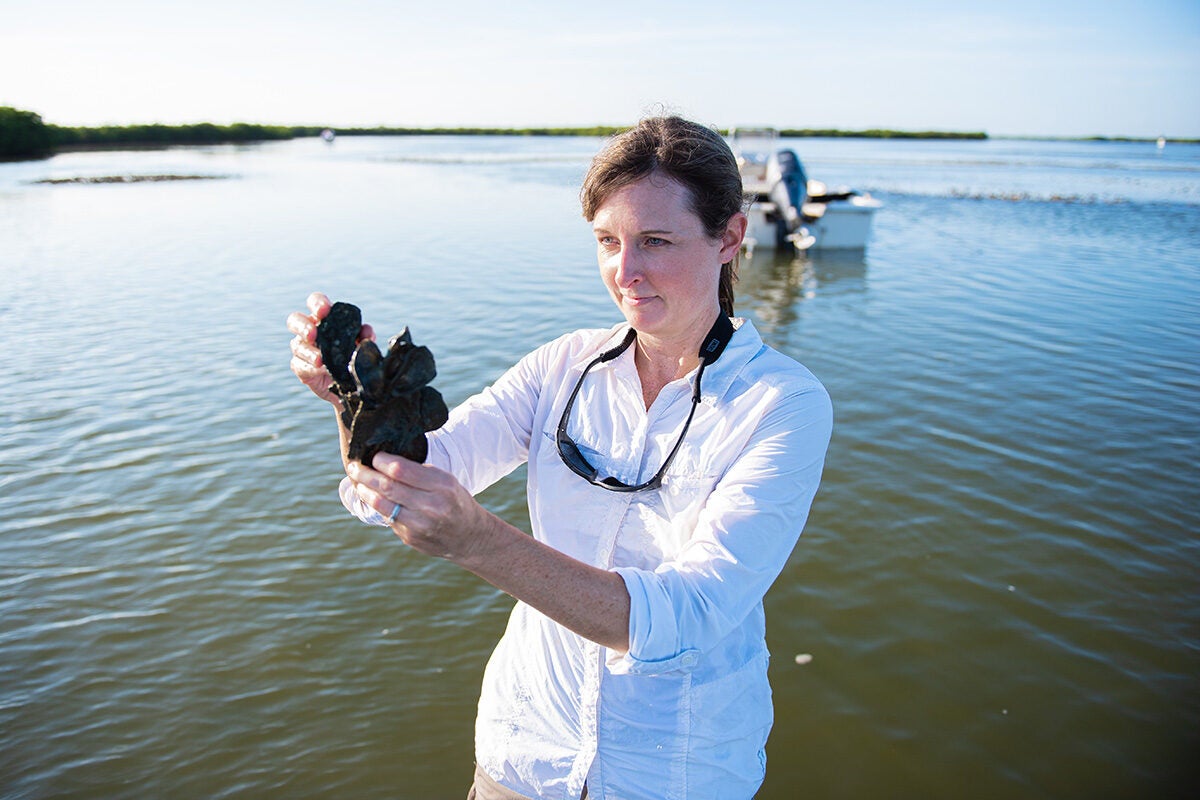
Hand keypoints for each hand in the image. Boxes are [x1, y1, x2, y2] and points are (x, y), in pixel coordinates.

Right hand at [287, 291, 373, 407]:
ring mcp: (302, 349)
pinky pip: (299, 365)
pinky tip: (319, 370)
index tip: (325, 310)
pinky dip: (310, 367)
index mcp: (325, 319)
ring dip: (309, 352)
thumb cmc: (352, 356)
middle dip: (303, 326)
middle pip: (295, 320)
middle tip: (313, 334)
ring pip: (297, 345)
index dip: (317, 303)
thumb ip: (364, 335)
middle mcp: (310, 331)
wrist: (349, 383)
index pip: (315, 302)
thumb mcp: (362, 344)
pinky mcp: (300, 367)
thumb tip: (366, 332)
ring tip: (320, 360)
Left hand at [345, 453, 495, 563]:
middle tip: (354, 467)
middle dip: (366, 475)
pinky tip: (372, 498)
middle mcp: (432, 506)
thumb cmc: (455, 501)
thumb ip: (419, 472)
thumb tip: (385, 461)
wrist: (469, 537)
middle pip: (388, 486)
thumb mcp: (447, 480)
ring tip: (358, 483)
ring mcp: (420, 525)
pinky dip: (377, 506)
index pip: (401, 469)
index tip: (374, 456)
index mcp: (442, 486)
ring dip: (365, 492)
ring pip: (381, 505)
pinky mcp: (410, 538)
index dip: (382, 461)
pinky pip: (387, 518)